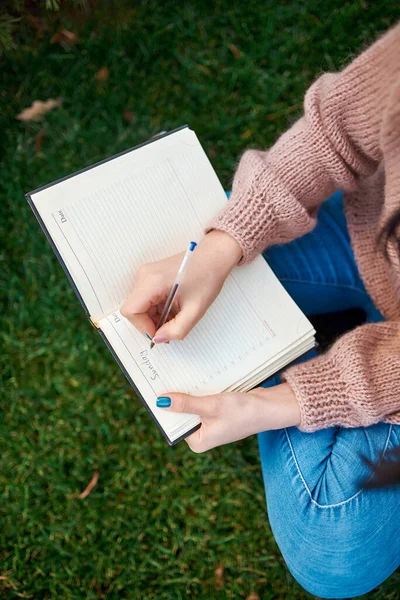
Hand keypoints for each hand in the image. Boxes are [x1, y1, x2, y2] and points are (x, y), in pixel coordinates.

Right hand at [121, 230, 241, 341]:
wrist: (214, 256)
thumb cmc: (207, 276)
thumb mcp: (195, 310)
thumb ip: (176, 330)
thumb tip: (159, 338)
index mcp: (152, 281)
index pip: (131, 311)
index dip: (143, 327)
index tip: (160, 333)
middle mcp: (145, 275)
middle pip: (134, 309)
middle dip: (150, 323)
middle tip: (171, 328)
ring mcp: (147, 274)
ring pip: (141, 305)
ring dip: (155, 317)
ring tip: (177, 316)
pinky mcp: (151, 276)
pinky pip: (147, 299)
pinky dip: (158, 309)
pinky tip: (175, 308)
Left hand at [157, 383, 300, 451]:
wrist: (270, 408)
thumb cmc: (243, 412)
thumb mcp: (211, 406)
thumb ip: (186, 404)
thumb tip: (161, 401)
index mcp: (197, 441)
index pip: (173, 423)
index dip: (165, 406)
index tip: (154, 388)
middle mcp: (202, 434)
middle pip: (181, 413)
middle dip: (177, 397)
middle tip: (165, 376)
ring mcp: (209, 423)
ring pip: (190, 404)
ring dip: (187, 391)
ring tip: (177, 374)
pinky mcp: (216, 412)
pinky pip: (201, 400)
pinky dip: (199, 390)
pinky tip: (195, 378)